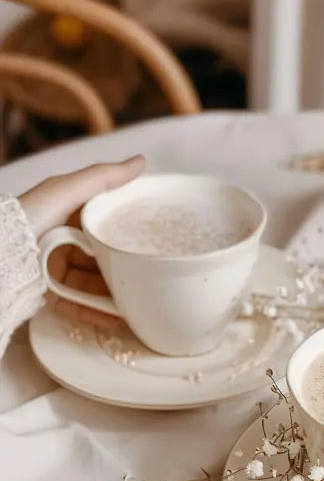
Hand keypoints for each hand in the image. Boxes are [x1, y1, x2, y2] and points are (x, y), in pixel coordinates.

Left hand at [19, 156, 144, 328]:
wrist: (0, 255)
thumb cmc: (29, 217)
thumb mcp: (67, 189)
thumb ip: (104, 177)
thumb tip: (139, 161)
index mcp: (68, 214)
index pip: (106, 222)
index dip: (128, 229)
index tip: (151, 238)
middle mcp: (62, 240)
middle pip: (103, 256)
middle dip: (126, 266)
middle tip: (151, 273)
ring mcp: (56, 267)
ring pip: (93, 282)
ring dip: (116, 294)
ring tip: (140, 301)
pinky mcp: (48, 291)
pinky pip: (78, 304)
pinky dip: (97, 313)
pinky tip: (118, 319)